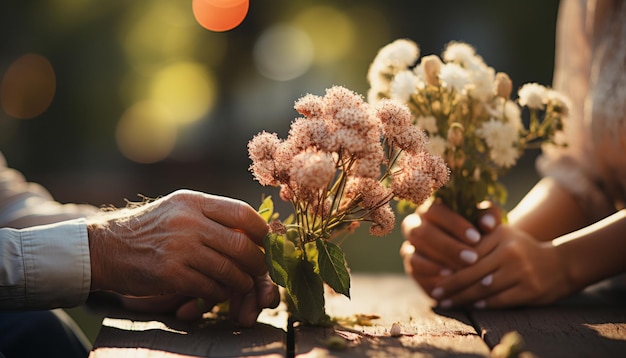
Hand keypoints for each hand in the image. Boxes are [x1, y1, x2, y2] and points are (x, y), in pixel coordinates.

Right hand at [87, 190, 278, 325]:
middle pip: (240, 243)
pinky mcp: (170, 273)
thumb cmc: (147, 230)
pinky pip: (210, 287)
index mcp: (192, 201)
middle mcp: (188, 221)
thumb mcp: (178, 210)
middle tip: (260, 271)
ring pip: (229, 269)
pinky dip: (220, 293)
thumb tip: (252, 229)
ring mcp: (179, 247)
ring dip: (241, 282)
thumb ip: (210, 216)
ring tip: (241, 285)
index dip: (262, 230)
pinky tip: (217, 293)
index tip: (268, 243)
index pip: (242, 211)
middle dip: (257, 262)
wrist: (104, 248)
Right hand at [400, 202, 499, 295]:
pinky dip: (431, 272)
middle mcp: (415, 224)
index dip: (454, 224)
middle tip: (472, 258)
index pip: (435, 210)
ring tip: (462, 270)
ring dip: (439, 262)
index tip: (476, 238)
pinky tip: (450, 277)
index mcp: (431, 208)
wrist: (471, 257)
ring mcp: (410, 244)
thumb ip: (489, 217)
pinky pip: (414, 267)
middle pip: (422, 232)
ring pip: (415, 250)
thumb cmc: (478, 232)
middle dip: (448, 246)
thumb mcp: (485, 222)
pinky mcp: (411, 264)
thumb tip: (488, 224)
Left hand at [431, 224, 572, 308]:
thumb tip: (444, 254)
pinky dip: (483, 304)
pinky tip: (471, 306)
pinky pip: (500, 299)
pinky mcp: (529, 290)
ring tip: (448, 302)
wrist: (560, 263)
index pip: (468, 252)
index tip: (435, 274)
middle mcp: (510, 251)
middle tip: (436, 292)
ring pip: (483, 288)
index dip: (450, 265)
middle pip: (472, 271)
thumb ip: (478, 240)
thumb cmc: (521, 249)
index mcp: (500, 235)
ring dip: (462, 297)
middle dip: (451, 284)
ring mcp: (521, 271)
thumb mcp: (502, 235)